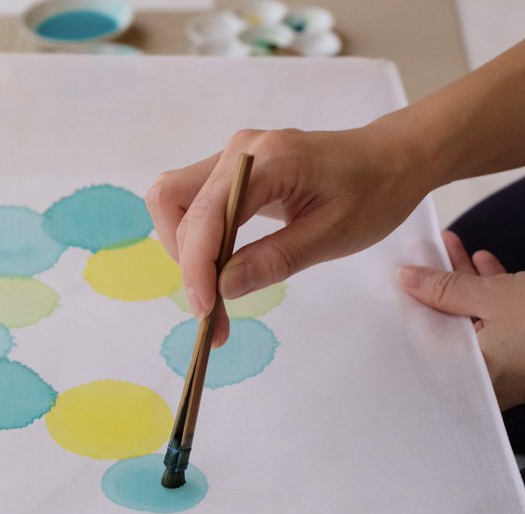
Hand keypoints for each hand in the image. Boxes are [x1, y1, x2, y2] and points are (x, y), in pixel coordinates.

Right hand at [146, 124, 429, 345]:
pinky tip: (219, 269)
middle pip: (173, 201)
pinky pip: (195, 203)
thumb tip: (223, 288)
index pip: (207, 213)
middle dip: (186, 262)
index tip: (207, 311)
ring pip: (174, 201)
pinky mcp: (234, 171)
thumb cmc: (373, 193)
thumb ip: (274, 259)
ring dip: (184, 250)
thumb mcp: (332, 235)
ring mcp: (233, 157)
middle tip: (211, 311)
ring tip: (213, 292)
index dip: (197, 265)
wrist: (390, 159)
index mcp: (270, 160)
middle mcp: (240, 151)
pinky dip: (197, 241)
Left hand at [399, 231, 524, 409]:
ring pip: (475, 317)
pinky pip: (500, 319)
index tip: (401, 273)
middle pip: (449, 324)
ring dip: (463, 280)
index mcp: (471, 375)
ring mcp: (508, 365)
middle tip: (423, 254)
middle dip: (438, 284)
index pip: (424, 338)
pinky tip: (481, 261)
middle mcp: (486, 378)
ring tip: (448, 245)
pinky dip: (491, 290)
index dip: (411, 303)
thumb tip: (406, 278)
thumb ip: (446, 289)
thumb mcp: (494, 297)